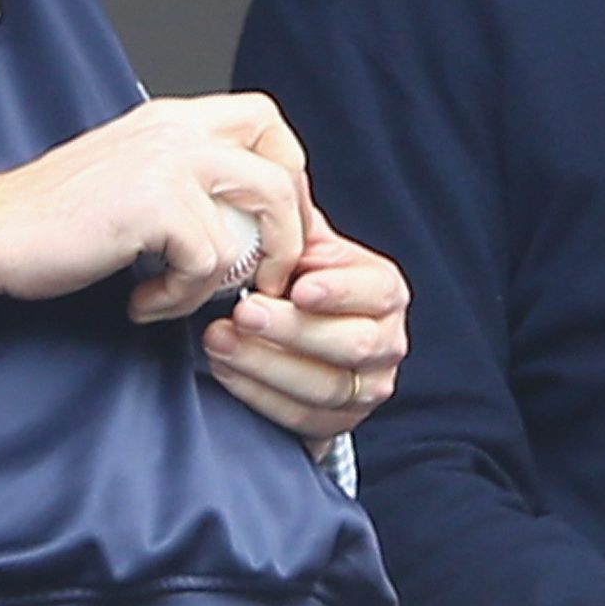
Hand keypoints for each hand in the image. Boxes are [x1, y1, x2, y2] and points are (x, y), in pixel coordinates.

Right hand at [0, 92, 310, 322]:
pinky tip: (143, 302)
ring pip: (260, 214)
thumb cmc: (53, 218)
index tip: (271, 228)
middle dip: (290, 228)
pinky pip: (210, 261)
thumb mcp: (131, 175)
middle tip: (264, 273)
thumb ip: (184, 180)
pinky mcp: (155, 205)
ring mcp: (168, 162)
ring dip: (240, 270)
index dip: (286, 173)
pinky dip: (182, 297)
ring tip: (198, 297)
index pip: (265, 120)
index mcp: (172, 118)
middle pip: (282, 164)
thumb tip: (244, 219)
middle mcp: (176, 129)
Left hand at [203, 206, 408, 449]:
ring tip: (218, 340)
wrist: (291, 340)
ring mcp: (365, 389)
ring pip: (324, 387)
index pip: (376, 291)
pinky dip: (259, 395)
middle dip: (292, 330)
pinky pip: (301, 419)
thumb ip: (293, 222)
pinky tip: (224, 370)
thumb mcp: (300, 248)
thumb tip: (269, 180)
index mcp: (383, 291)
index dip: (339, 291)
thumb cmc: (292, 281)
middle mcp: (386, 342)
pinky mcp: (335, 425)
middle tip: (242, 312)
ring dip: (266, 364)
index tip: (297, 285)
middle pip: (351, 345)